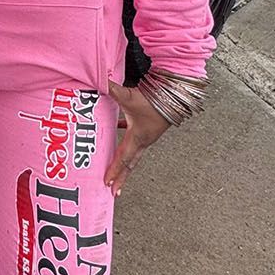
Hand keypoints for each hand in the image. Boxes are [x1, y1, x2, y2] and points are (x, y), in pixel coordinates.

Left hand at [104, 80, 170, 196]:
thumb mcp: (129, 96)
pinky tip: (117, 127)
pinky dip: (126, 138)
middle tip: (113, 191)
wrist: (176, 94)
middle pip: (130, 163)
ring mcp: (148, 135)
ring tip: (115, 168)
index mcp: (138, 137)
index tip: (107, 183)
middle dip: (121, 177)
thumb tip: (98, 83)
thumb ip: (111, 90)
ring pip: (133, 153)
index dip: (114, 171)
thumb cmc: (155, 98)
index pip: (123, 158)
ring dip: (124, 162)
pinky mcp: (149, 127)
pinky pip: (135, 137)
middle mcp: (144, 140)